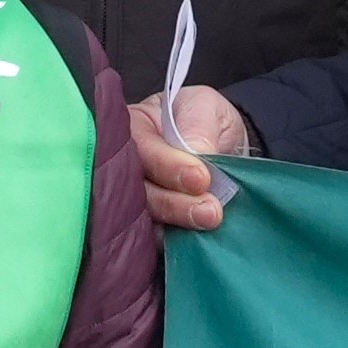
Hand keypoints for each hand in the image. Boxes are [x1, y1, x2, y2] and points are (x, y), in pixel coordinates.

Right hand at [136, 85, 253, 230]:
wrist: (224, 147)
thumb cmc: (206, 120)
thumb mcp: (206, 107)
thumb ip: (198, 125)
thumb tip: (196, 153)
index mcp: (132, 128)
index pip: (141, 149)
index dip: (168, 165)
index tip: (200, 178)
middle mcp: (124, 165)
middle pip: (136, 190)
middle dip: (173, 202)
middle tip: (210, 210)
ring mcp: (132, 198)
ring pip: (143, 217)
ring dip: (178, 221)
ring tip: (210, 219)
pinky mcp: (147, 224)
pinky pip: (152, 237)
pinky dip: (174, 239)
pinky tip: (196, 238)